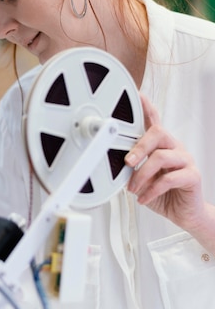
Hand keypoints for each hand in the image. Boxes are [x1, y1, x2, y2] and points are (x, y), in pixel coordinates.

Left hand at [125, 94, 205, 233]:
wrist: (184, 213)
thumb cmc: (163, 193)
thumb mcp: (142, 178)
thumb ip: (132, 168)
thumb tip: (115, 163)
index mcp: (161, 145)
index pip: (153, 120)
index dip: (146, 106)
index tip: (137, 95)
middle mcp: (174, 147)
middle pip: (158, 133)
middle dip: (139, 147)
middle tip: (127, 162)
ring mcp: (185, 160)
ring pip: (161, 157)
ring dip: (142, 174)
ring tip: (133, 187)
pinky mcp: (192, 176)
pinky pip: (169, 178)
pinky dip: (152, 189)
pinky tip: (144, 197)